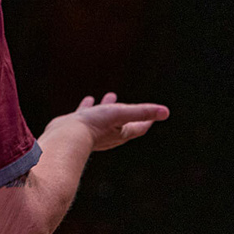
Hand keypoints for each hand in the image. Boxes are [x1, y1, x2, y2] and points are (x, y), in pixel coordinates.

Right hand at [51, 92, 169, 151]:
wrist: (67, 137)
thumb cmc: (95, 127)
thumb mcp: (121, 114)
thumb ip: (142, 112)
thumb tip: (166, 112)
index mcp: (120, 133)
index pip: (139, 128)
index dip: (147, 121)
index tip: (154, 116)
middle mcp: (108, 134)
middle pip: (122, 124)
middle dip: (128, 114)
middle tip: (132, 105)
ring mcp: (93, 131)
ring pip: (104, 118)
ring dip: (108, 108)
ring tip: (110, 96)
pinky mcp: (78, 127)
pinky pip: (87, 115)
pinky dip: (90, 107)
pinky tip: (88, 100)